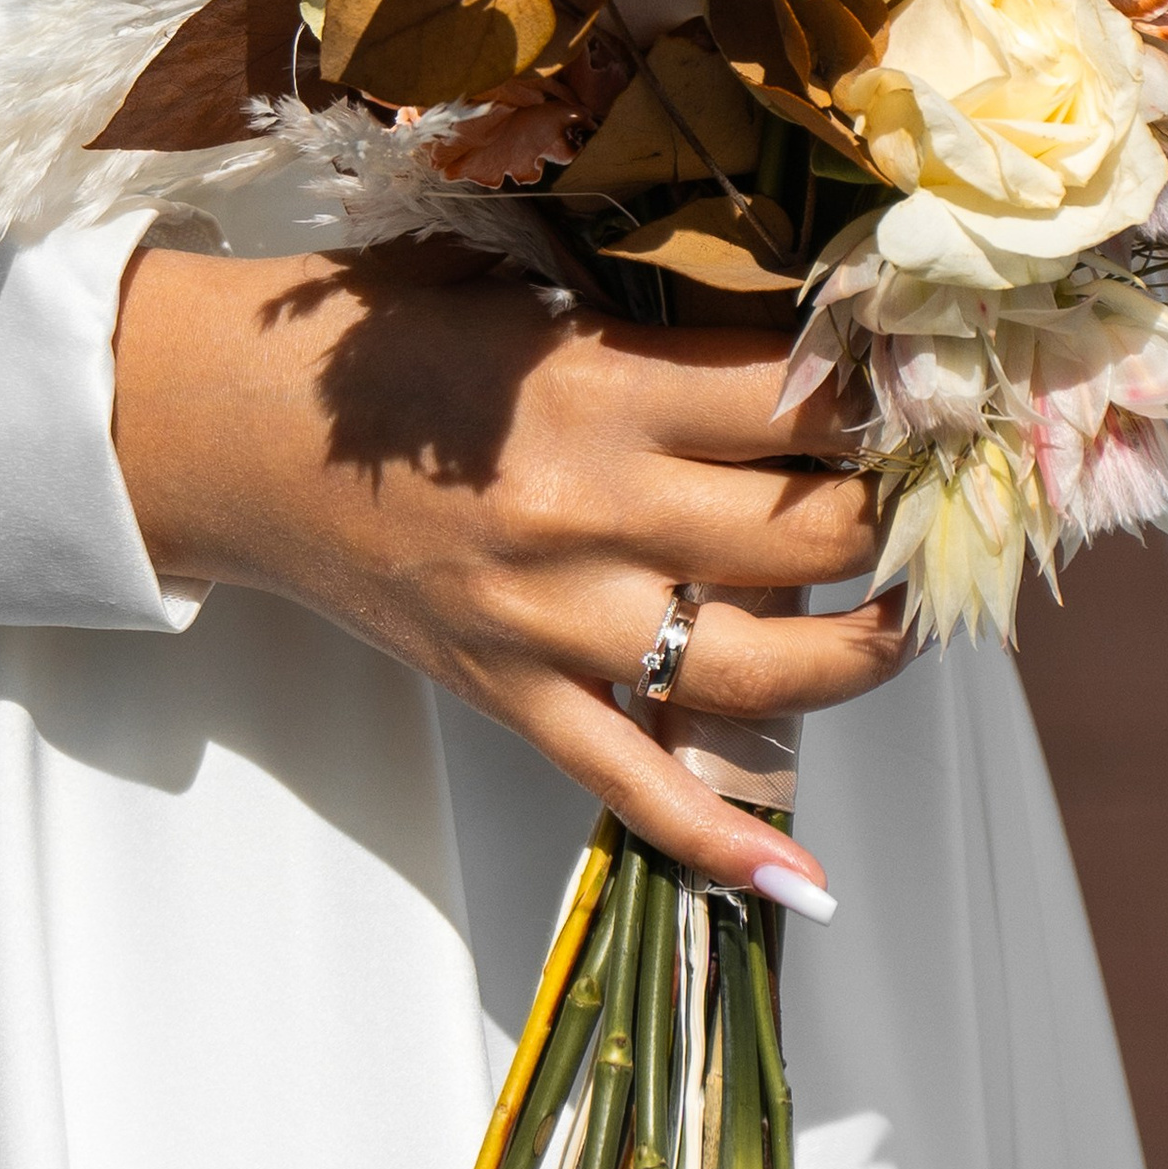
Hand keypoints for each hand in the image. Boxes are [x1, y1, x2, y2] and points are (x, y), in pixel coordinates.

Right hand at [114, 242, 907, 904]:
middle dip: (892, 516)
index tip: (929, 391)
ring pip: (761, 670)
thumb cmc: (389, 342)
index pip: (798, 404)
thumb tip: (807, 338)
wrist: (238, 432)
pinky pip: (634, 788)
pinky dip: (721, 843)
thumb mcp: (530, 291)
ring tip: (906, 621)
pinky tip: (804, 877)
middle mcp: (593, 514)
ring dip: (864, 656)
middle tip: (928, 498)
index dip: (884, 400)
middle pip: (808, 535)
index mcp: (600, 391)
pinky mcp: (515, 699)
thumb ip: (655, 321)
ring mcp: (555, 623)